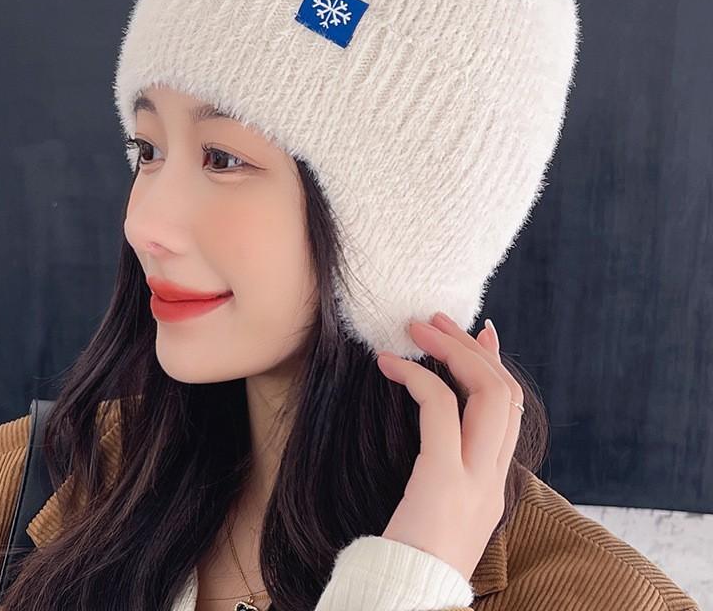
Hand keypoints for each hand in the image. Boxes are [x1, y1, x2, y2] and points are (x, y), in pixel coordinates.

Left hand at [375, 312, 523, 584]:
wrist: (407, 603)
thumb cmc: (410, 559)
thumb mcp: (439, 511)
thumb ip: (446, 471)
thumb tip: (437, 429)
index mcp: (493, 486)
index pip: (511, 413)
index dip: (497, 366)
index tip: (481, 333)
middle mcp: (493, 480)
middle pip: (504, 395)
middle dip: (472, 349)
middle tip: (440, 319)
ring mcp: (474, 480)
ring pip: (487, 395)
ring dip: (451, 351)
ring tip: (418, 328)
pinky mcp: (443, 481)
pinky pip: (439, 410)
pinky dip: (418, 378)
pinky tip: (390, 364)